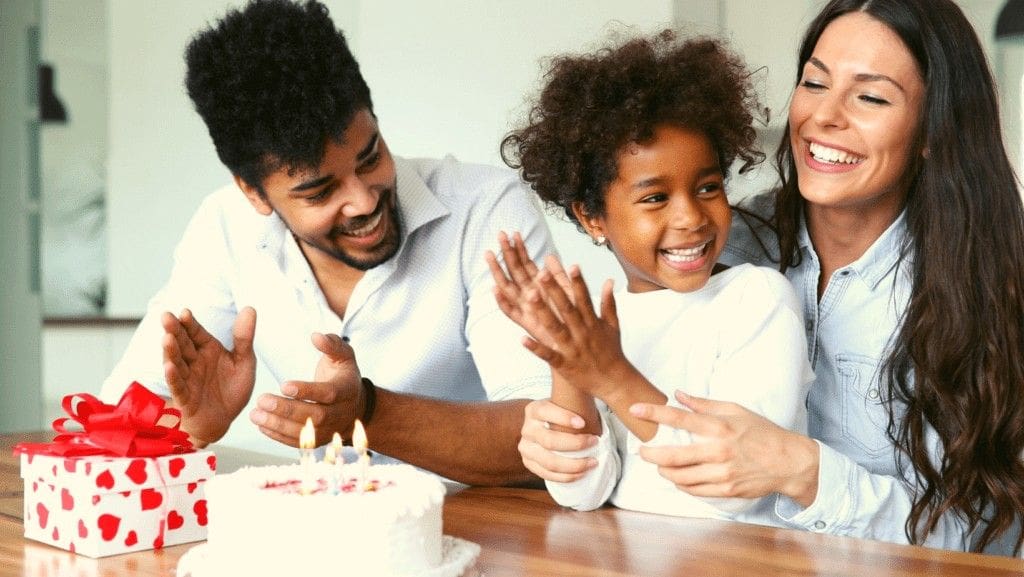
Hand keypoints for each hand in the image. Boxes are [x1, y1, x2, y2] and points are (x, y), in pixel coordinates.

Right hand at [162, 306, 256, 445]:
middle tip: (166, 316)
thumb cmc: (232, 389)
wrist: (225, 420)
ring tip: (167, 338)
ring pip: (177, 362)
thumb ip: (244, 338)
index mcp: (208, 350)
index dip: (190, 323)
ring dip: (171, 351)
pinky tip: (169, 366)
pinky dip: (173, 377)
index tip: (185, 312)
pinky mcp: (185, 397)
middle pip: (183, 343)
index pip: (197, 332)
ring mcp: (188, 379)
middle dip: (174, 330)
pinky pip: (178, 386)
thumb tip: (250, 308)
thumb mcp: (244, 361)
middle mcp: (195, 362)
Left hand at [251, 332, 364, 446]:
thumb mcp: (344, 356)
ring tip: (255, 414)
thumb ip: (331, 344)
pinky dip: (279, 436)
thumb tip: (315, 336)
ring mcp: (329, 430)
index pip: (328, 393)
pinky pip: (298, 442)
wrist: (355, 406)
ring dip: (278, 425)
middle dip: (287, 409)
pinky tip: (262, 425)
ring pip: (304, 432)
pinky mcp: (318, 441)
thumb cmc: (343, 376)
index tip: (283, 385)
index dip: (307, 391)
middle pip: (314, 416)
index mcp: (347, 390)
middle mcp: (340, 413)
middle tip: (262, 400)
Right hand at [485, 231, 572, 341]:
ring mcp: (526, 310)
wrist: (574, 350)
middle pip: (515, 272)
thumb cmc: (573, 324)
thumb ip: (560, 277)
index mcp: (539, 289)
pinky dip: (503, 303)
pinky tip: (495, 290)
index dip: (520, 249)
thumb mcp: (568, 295)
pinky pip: (512, 313)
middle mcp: (529, 297)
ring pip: (508, 288)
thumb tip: (550, 257)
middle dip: (507, 253)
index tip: (514, 233)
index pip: (526, 265)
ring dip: (498, 271)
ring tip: (489, 254)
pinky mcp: (527, 325)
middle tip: (500, 235)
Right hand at [518, 399, 598, 482]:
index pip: (545, 412)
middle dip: (575, 444)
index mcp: (533, 410)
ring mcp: (525, 448)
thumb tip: (603, 401)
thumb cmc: (561, 414)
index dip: (563, 418)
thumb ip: (574, 403)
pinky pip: (547, 475)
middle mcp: (527, 429)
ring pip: (549, 462)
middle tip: (595, 441)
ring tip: (593, 462)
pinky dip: (567, 476)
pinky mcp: (528, 463)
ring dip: (575, 465)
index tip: (583, 423)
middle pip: (549, 441)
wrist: (544, 426)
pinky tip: (582, 473)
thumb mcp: (563, 404)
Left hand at [520, 263, 631, 400]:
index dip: (577, 281)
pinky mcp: (564, 364)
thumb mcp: (612, 326)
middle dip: (554, 291)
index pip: (583, 298)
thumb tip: (609, 280)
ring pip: (555, 328)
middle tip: (541, 273)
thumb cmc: (612, 352)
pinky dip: (536, 348)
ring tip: (529, 296)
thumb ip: (608, 303)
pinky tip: (522, 339)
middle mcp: (581, 332)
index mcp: (592, 322)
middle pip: (566, 309)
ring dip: (542, 313)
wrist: (614, 382)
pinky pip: (548, 355)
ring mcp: (572, 348)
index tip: (571, 264)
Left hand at [630, 391, 819, 505]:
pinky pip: (693, 490)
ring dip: (663, 471)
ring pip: (680, 477)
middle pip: (672, 456)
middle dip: (650, 454)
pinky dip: (680, 484)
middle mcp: (718, 451)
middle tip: (641, 451)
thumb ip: (704, 404)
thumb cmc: (762, 433)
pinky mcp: (726, 490)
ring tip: (659, 465)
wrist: (788, 462)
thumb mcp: (736, 410)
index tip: (636, 409)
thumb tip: (678, 395)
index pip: (679, 418)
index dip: (654, 413)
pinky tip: (677, 477)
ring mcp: (721, 473)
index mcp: (719, 427)